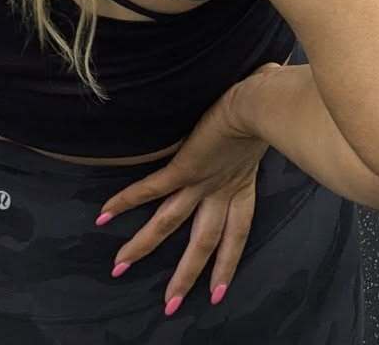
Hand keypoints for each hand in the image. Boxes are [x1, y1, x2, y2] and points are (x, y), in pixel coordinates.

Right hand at [98, 70, 273, 312]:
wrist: (261, 101)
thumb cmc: (271, 101)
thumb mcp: (271, 117)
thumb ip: (270, 104)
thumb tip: (276, 72)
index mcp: (243, 183)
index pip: (236, 233)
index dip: (227, 263)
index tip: (219, 291)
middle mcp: (221, 189)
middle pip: (203, 243)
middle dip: (186, 276)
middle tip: (171, 306)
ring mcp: (201, 181)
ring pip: (169, 224)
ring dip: (143, 246)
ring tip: (119, 268)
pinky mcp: (183, 167)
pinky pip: (150, 188)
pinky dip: (126, 201)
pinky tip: (102, 215)